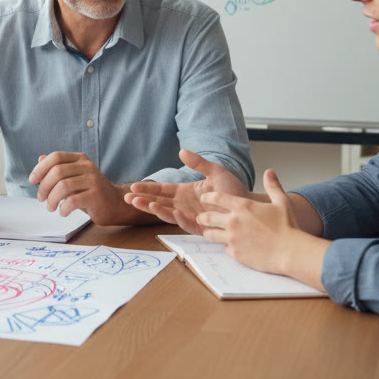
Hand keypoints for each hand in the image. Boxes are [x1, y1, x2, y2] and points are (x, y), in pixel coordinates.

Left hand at [29, 152, 133, 224]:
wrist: (113, 204)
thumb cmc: (89, 191)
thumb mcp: (73, 177)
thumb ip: (58, 168)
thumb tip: (40, 159)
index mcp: (80, 159)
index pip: (56, 156)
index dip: (41, 168)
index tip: (33, 181)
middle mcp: (87, 166)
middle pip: (57, 172)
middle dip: (44, 187)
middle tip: (41, 198)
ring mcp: (93, 180)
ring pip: (63, 186)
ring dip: (52, 199)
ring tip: (50, 207)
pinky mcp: (96, 196)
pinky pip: (73, 201)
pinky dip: (63, 208)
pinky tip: (63, 212)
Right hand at [125, 149, 249, 233]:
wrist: (249, 205)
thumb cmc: (233, 190)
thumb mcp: (215, 171)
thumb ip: (199, 163)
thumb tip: (181, 151)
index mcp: (185, 192)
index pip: (162, 190)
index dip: (148, 189)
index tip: (134, 187)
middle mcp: (185, 205)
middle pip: (160, 203)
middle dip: (143, 201)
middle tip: (128, 198)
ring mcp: (192, 216)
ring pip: (169, 215)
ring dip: (156, 210)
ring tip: (144, 205)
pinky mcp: (202, 227)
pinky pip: (188, 224)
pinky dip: (180, 219)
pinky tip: (174, 212)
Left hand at [198, 169, 323, 283]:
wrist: (290, 251)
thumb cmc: (288, 227)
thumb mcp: (282, 202)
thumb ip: (273, 185)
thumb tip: (269, 172)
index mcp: (243, 206)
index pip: (215, 198)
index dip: (207, 197)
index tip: (204, 198)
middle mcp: (234, 221)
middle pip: (207, 217)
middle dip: (203, 217)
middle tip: (202, 218)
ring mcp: (233, 238)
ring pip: (210, 234)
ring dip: (209, 233)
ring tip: (211, 232)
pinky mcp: (235, 253)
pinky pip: (224, 249)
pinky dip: (226, 247)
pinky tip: (231, 246)